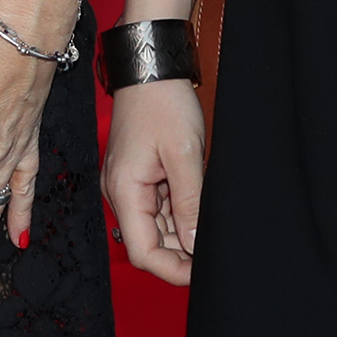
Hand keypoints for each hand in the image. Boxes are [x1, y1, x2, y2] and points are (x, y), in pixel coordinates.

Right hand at [100, 76, 205, 286]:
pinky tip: (200, 204)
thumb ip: (190, 204)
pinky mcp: (140, 175)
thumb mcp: (185, 155)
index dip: (173, 269)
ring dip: (182, 232)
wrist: (152, 65)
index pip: (143, 253)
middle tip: (215, 249)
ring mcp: (129, 184)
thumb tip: (195, 246)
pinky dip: (179, 212)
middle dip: (181, 252)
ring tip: (211, 222)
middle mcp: (120, 193)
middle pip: (149, 243)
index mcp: (124, 191)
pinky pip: (158, 206)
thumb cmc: (163, 103)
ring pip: (156, 226)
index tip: (203, 271)